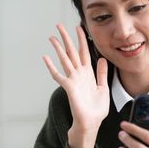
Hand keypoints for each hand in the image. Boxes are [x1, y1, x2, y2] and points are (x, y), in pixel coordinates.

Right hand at [43, 24, 109, 147]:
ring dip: (58, 48)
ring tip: (52, 36)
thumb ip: (101, 73)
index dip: (82, 40)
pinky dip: (51, 66)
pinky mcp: (69, 87)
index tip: (79, 27)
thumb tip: (102, 59)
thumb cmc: (96, 108)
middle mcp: (79, 74)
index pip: (84, 52)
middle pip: (72, 52)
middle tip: (59, 25)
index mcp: (88, 73)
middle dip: (66, 39)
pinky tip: (45, 57)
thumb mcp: (103, 88)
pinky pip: (58, 75)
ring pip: (64, 60)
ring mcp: (72, 80)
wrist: (92, 122)